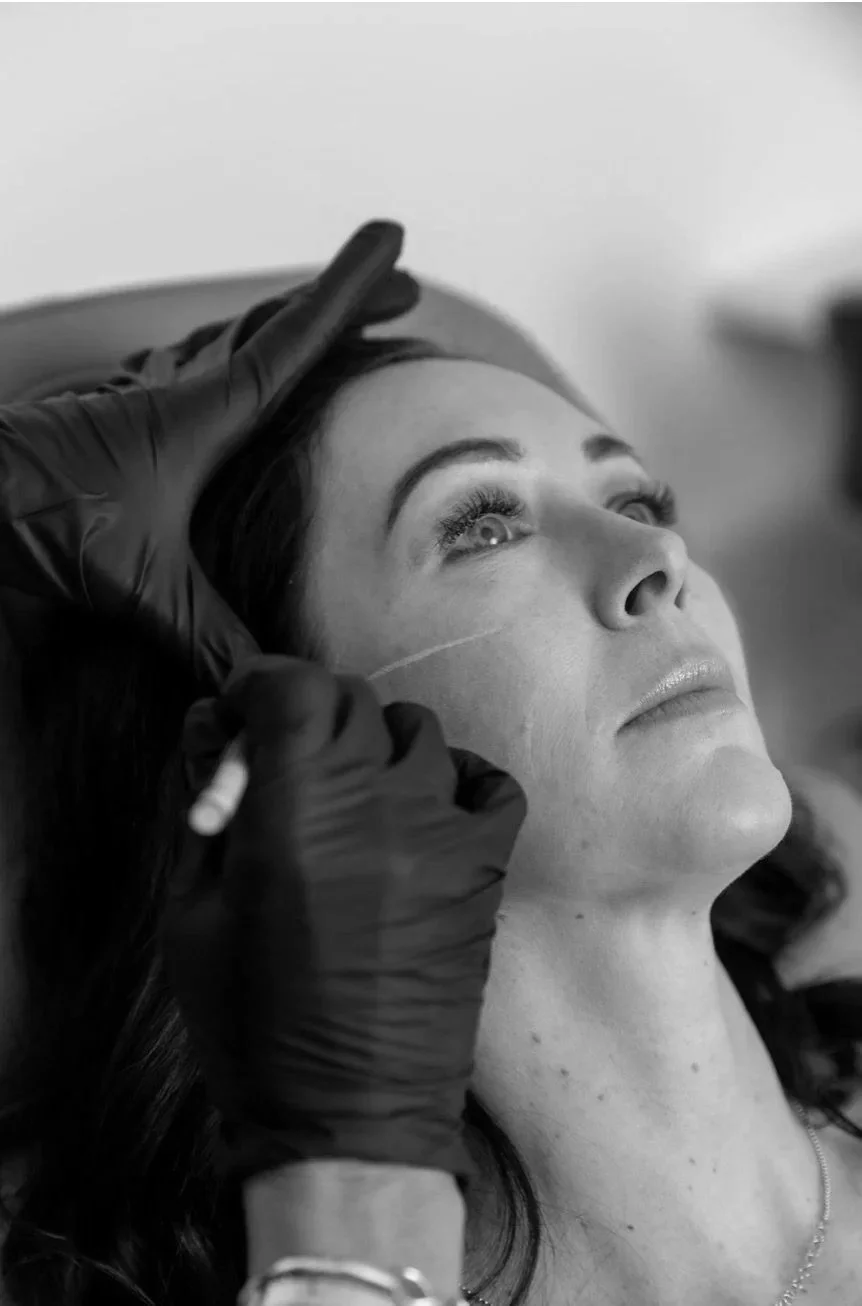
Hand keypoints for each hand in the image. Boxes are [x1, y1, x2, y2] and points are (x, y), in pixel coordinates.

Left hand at [0, 221, 418, 685]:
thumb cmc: (32, 516)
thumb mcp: (137, 583)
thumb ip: (209, 637)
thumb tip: (268, 688)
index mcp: (200, 414)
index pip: (294, 340)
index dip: (350, 291)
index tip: (393, 239)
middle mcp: (173, 395)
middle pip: (272, 328)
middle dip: (339, 303)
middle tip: (397, 287)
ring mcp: (136, 402)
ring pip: (223, 343)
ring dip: (279, 326)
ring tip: (318, 323)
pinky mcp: (105, 423)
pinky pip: (180, 372)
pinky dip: (215, 362)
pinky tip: (209, 379)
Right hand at [158, 655, 527, 1193]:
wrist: (347, 1115)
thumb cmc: (250, 1024)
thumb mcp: (190, 912)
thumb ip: (205, 806)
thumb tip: (214, 729)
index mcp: (295, 816)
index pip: (294, 686)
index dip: (260, 683)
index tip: (243, 708)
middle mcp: (378, 808)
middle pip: (351, 699)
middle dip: (306, 711)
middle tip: (283, 761)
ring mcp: (444, 835)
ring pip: (417, 731)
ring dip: (372, 746)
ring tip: (349, 796)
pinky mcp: (486, 870)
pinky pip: (489, 782)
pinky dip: (456, 780)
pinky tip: (421, 813)